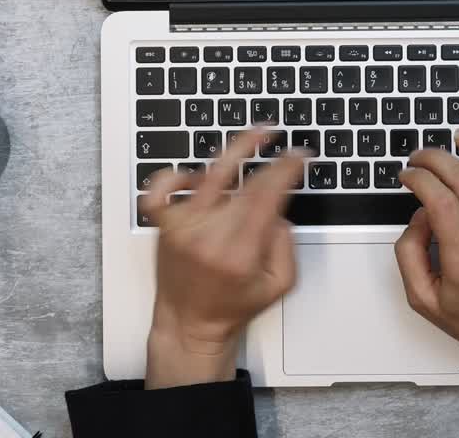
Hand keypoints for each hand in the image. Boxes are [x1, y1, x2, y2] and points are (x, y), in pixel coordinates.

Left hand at [139, 131, 304, 388]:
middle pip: (243, 182)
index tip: (298, 157)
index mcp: (239, 252)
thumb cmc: (231, 308)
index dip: (286, 169)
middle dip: (269, 159)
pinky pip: (160, 191)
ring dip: (234, 150)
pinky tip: (196, 173)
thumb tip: (278, 207)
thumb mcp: (278, 284)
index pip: (266, 195)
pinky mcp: (164, 226)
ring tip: (254, 134)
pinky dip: (175, 176)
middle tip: (283, 143)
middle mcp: (208, 236)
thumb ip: (286, 244)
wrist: (188, 325)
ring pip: (208, 175)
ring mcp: (182, 228)